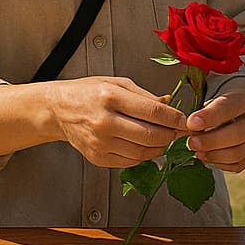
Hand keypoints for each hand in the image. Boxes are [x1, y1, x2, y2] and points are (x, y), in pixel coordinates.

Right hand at [46, 77, 187, 168]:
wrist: (58, 110)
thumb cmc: (88, 92)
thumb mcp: (118, 83)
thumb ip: (145, 95)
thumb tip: (170, 104)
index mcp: (111, 97)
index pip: (153, 111)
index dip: (174, 118)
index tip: (185, 120)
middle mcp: (105, 122)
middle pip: (151, 135)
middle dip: (171, 135)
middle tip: (179, 131)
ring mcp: (100, 143)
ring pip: (143, 152)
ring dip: (160, 147)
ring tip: (165, 138)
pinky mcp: (97, 157)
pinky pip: (130, 162)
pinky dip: (144, 156)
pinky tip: (147, 146)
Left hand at [185, 78, 244, 171]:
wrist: (241, 108)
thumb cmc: (222, 101)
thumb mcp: (214, 95)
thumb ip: (200, 107)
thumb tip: (182, 126)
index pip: (231, 106)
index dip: (211, 116)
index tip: (191, 123)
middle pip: (239, 132)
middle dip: (212, 140)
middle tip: (191, 143)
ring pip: (239, 152)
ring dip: (214, 155)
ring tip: (196, 152)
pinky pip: (238, 164)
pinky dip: (220, 163)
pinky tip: (206, 157)